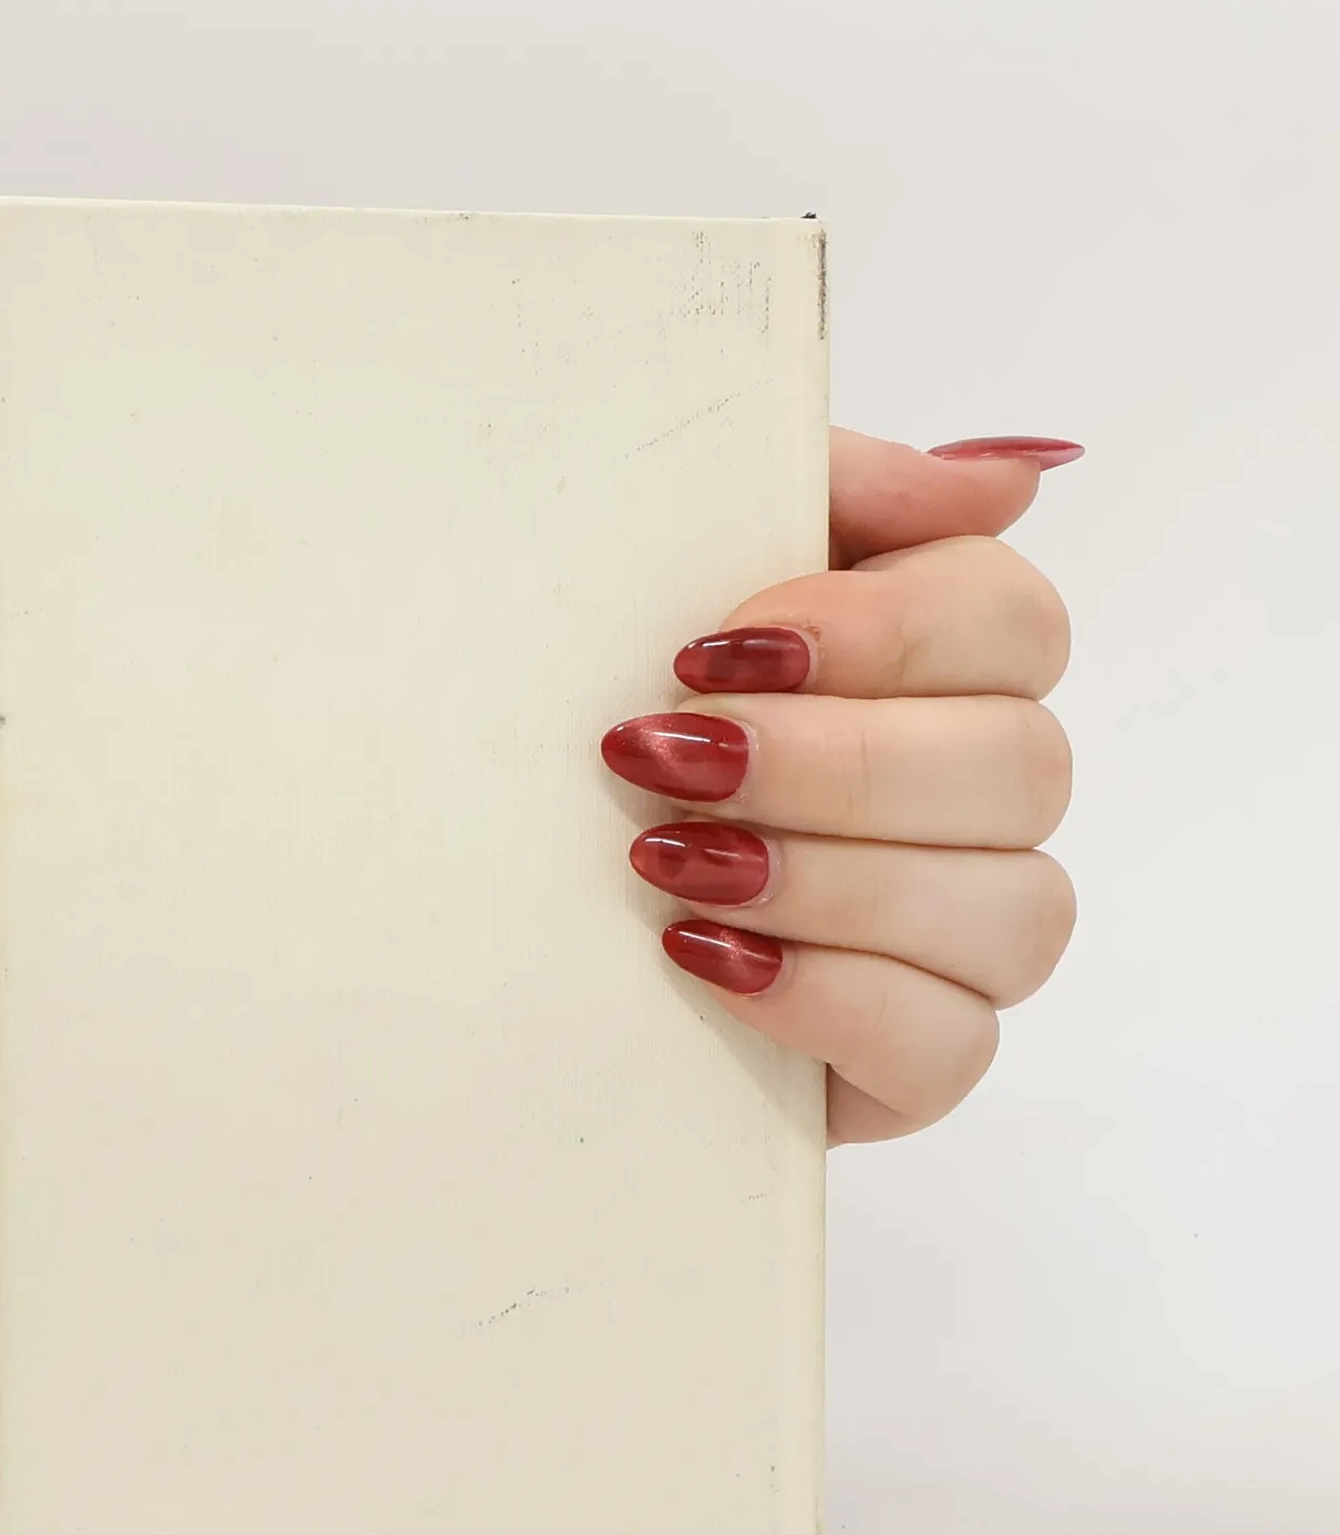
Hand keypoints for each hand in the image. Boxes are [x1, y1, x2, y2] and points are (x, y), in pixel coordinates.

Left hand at [601, 430, 1080, 1144]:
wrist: (514, 899)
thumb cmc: (623, 715)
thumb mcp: (687, 570)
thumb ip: (841, 494)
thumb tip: (1006, 475)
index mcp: (947, 669)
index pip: (1015, 623)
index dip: (887, 630)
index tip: (719, 646)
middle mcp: (984, 803)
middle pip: (1020, 767)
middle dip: (833, 763)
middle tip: (670, 760)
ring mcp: (967, 941)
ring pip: (1010, 912)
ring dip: (829, 882)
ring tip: (667, 862)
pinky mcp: (920, 1060)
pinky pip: (950, 1046)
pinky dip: (831, 1000)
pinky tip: (710, 957)